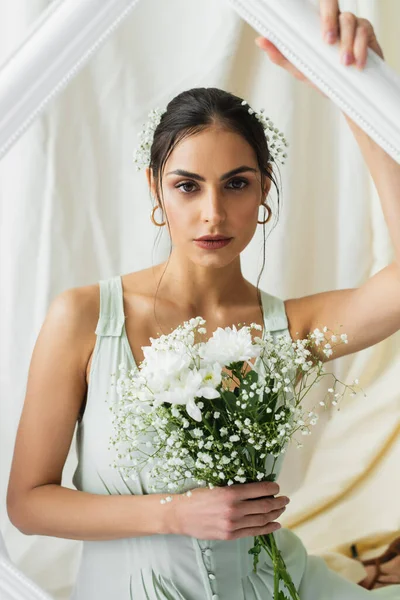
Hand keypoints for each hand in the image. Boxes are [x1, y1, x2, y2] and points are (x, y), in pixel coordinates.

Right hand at [170, 481, 289, 539]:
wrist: (181, 515)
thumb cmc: (197, 496)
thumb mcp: (216, 486)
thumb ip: (235, 488)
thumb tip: (256, 487)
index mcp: (230, 493)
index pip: (259, 490)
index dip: (272, 488)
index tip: (277, 486)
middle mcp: (234, 509)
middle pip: (264, 506)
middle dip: (278, 502)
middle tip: (285, 498)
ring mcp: (233, 524)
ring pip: (262, 519)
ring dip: (275, 514)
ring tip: (282, 509)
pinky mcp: (230, 535)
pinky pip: (254, 532)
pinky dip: (267, 528)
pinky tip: (275, 524)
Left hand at [254, 0, 384, 96]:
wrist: (345, 95)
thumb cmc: (321, 77)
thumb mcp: (299, 68)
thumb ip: (281, 55)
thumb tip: (260, 40)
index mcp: (319, 24)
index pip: (319, 5)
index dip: (319, 9)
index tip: (314, 26)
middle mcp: (336, 19)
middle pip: (335, 6)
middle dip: (331, 21)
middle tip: (328, 42)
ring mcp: (354, 25)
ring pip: (351, 21)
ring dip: (348, 42)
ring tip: (344, 63)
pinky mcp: (368, 34)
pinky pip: (366, 33)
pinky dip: (361, 49)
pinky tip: (358, 63)